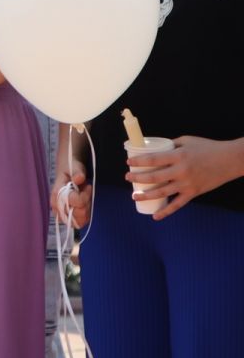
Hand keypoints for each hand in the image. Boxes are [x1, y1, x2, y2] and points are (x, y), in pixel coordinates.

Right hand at [52, 163, 91, 228]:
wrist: (68, 173)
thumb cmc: (70, 170)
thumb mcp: (74, 167)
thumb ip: (77, 172)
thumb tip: (78, 178)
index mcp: (56, 194)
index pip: (74, 202)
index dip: (84, 196)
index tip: (87, 186)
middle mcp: (57, 207)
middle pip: (78, 214)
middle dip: (86, 203)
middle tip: (86, 191)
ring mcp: (62, 214)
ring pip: (80, 220)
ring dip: (87, 209)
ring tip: (85, 197)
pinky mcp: (67, 218)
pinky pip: (79, 223)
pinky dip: (86, 215)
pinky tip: (85, 204)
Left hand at [126, 136, 243, 218]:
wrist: (230, 160)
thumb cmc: (208, 148)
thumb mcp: (187, 141)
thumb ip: (170, 145)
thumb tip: (154, 148)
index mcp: (179, 156)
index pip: (153, 159)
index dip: (139, 162)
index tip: (128, 163)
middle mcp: (182, 171)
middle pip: (154, 177)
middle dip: (138, 178)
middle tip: (127, 178)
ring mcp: (188, 183)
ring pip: (163, 192)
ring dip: (146, 195)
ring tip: (134, 196)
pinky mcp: (194, 192)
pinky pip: (178, 204)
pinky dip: (166, 211)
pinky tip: (155, 216)